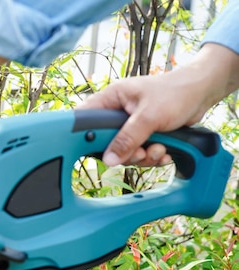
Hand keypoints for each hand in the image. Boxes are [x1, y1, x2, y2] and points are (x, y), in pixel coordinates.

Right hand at [79, 43, 238, 166]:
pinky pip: (138, 153)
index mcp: (111, 99)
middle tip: (139, 151)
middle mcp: (118, 112)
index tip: (99, 149)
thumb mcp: (149, 117)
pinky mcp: (143, 134)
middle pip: (106, 143)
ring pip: (124, 152)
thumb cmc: (176, 92)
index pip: (86, 119)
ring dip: (142, 156)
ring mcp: (130, 125)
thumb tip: (109, 159)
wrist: (202, 93)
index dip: (87, 136)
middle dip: (126, 152)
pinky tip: (164, 150)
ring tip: (158, 148)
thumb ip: (127, 139)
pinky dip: (152, 156)